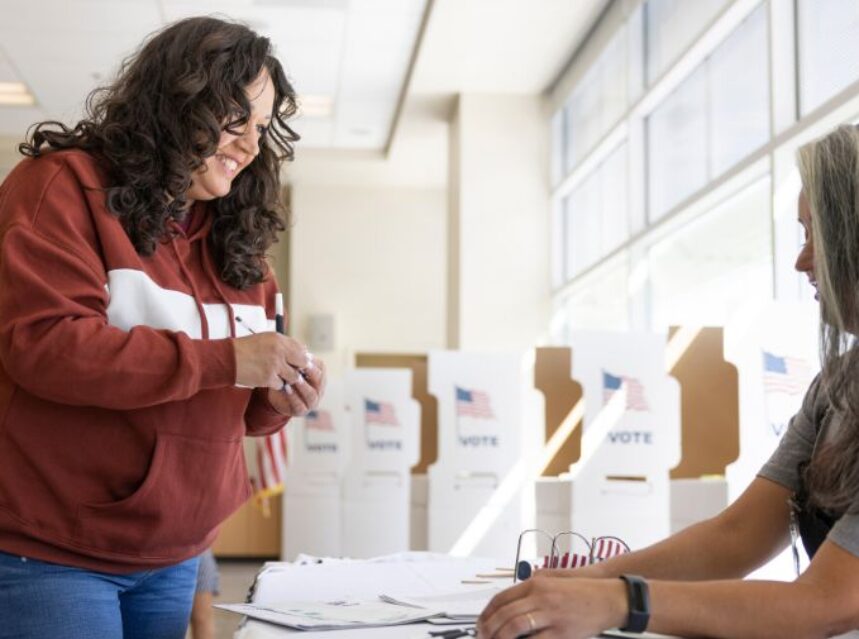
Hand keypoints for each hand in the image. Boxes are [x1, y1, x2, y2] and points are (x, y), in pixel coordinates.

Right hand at [232, 332, 309, 388]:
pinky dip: (274, 384)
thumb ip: (284, 344)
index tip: (298, 362)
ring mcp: (275, 365)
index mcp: (279, 339)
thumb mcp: (266, 339)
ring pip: (293, 376)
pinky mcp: (269, 378)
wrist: (228, 358)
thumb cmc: (245, 349)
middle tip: (290, 371)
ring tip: (275, 374)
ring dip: (286, 378)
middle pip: (302, 363)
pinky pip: (280, 385)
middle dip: (298, 368)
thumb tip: (303, 351)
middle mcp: (279, 351)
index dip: (301, 357)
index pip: (302, 349)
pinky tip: (265, 378)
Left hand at [266, 352, 325, 416]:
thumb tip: (302, 347)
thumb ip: (297, 359)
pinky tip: (286, 389)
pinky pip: (300, 404)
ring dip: (303, 386)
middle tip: (301, 366)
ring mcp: (312, 401)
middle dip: (310, 372)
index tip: (302, 355)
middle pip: (319, 380)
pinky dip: (293, 397)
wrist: (278, 395)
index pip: (320, 367)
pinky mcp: (302, 410)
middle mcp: (319, 389)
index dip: (312, 361)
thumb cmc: (287, 376)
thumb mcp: (292, 366)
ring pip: (311, 394)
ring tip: (294, 378)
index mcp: (319, 375)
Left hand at [476, 575, 626, 638]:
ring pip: (514, 626)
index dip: (486, 613)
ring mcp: (551, 614)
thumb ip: (533, 588)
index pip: (501, 598)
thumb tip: (512, 601)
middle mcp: (540, 596)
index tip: (481, 625)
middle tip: (482, 638)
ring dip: (499, 638)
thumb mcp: (554, 581)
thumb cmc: (583, 591)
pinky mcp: (561, 632)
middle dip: (488, 629)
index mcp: (536, 583)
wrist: (610, 597)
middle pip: (504, 613)